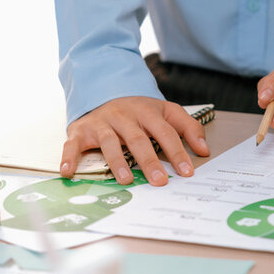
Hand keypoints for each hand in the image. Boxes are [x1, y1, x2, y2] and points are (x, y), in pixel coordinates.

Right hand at [60, 96, 209, 185]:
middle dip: (150, 161)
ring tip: (126, 180)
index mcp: (147, 111)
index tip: (187, 172)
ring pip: (109, 142)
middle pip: (138, 139)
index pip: (165, 132)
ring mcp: (102, 122)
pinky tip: (69, 171)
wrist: (103, 92)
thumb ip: (188, 128)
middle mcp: (124, 115)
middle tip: (159, 181)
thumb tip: (204, 150)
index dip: (177, 152)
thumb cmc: (138, 111)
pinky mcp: (81, 130)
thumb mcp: (165, 112)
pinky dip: (69, 157)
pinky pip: (73, 144)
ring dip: (117, 161)